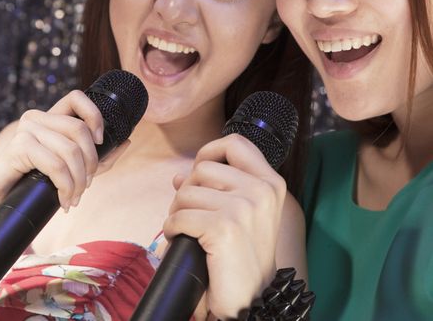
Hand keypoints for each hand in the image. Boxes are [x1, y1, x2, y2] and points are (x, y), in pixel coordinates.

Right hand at [0, 90, 129, 211]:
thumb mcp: (76, 170)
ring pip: (69, 150)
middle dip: (90, 163)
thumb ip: (101, 157)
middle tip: (86, 186)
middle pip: (79, 129)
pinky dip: (65, 185)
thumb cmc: (36, 183)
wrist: (0, 202)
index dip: (94, 114)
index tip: (99, 140)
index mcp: (51, 118)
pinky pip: (54, 165)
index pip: (76, 97)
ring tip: (74, 198)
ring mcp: (26, 130)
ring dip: (79, 181)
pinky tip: (64, 200)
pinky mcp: (17, 147)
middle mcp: (37, 118)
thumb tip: (126, 141)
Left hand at [163, 133, 285, 318]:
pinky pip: (180, 216)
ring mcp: (244, 207)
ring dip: (178, 212)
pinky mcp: (224, 227)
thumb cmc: (242, 256)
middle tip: (192, 214)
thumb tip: (179, 176)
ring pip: (186, 192)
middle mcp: (261, 190)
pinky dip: (172, 229)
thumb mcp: (239, 215)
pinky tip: (182, 240)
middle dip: (187, 191)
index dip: (210, 152)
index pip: (235, 144)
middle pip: (203, 168)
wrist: (251, 298)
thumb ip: (214, 189)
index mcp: (270, 183)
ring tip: (188, 230)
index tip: (199, 173)